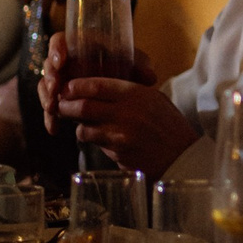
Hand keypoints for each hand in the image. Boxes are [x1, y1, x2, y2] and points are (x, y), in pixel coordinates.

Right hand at [39, 30, 157, 126]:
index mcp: (82, 47)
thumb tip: (150, 77)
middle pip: (49, 64)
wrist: (124, 92)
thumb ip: (142, 67)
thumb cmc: (128, 70)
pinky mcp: (60, 99)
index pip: (62, 40)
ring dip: (46, 97)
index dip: (57, 48)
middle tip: (56, 89)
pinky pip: (49, 106)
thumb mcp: (136, 66)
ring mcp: (62, 80)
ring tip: (53, 109)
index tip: (61, 62)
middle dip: (50, 76)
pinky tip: (54, 130)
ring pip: (45, 85)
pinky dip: (50, 118)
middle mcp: (68, 62)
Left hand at [45, 47, 196, 176]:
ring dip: (78, 126)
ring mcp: (121, 135)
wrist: (183, 157)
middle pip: (83, 106)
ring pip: (84, 128)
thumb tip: (99, 89)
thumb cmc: (169, 127)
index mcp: (136, 94)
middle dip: (66, 106)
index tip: (68, 87)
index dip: (76, 86)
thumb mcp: (154, 100)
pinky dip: (91, 141)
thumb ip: (129, 93)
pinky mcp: (118, 153)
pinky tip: (97, 138)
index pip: (97, 85)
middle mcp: (126, 112)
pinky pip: (95, 144)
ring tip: (78, 124)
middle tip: (60, 105)